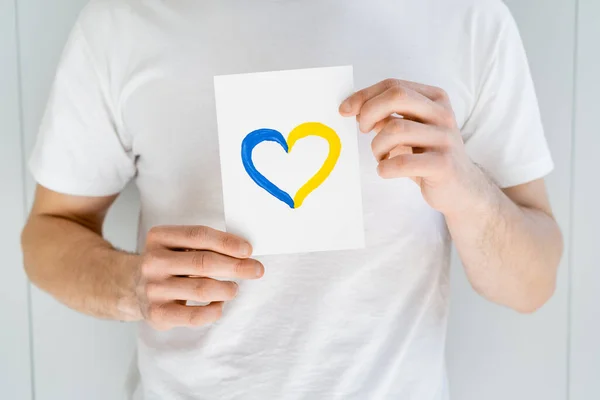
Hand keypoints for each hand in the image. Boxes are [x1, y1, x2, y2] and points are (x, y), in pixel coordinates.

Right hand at [135, 226, 263, 329]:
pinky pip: (194, 315)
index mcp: (159, 237)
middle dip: (236, 266)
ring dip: (227, 289)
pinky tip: (219, 305)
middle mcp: (153, 262)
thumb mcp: (176, 245)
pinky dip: (214, 310)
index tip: (248, 250)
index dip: (227, 243)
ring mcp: (153, 289)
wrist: (131, 288)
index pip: (199, 236)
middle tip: (256, 270)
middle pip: (203, 263)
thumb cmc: (168, 264)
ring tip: (234, 289)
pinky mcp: (157, 314)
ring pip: (202, 289)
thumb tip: (244, 254)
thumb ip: (203, 245)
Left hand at [340, 79, 487, 216]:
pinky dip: (385, 167)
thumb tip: (356, 108)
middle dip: (369, 112)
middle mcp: (443, 113)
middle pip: (396, 96)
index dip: (364, 96)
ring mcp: (445, 138)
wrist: (461, 188)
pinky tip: (386, 170)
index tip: (345, 110)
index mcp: (435, 99)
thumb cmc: (427, 156)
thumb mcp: (409, 130)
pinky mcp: (443, 164)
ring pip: (395, 130)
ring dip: (377, 146)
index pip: (393, 85)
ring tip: (381, 157)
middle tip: (363, 130)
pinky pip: (402, 162)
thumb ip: (387, 116)